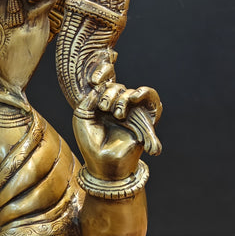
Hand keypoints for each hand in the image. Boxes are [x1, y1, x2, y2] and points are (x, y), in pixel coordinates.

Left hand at [73, 63, 161, 179]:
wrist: (102, 162)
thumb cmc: (90, 142)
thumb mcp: (82, 115)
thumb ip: (90, 97)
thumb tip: (100, 85)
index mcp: (101, 105)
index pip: (105, 83)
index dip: (102, 73)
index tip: (93, 80)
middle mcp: (116, 108)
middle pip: (117, 87)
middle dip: (110, 93)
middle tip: (104, 108)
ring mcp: (131, 113)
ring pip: (130, 92)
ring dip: (121, 98)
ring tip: (117, 113)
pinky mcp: (144, 119)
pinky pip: (152, 100)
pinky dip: (144, 94)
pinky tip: (134, 97)